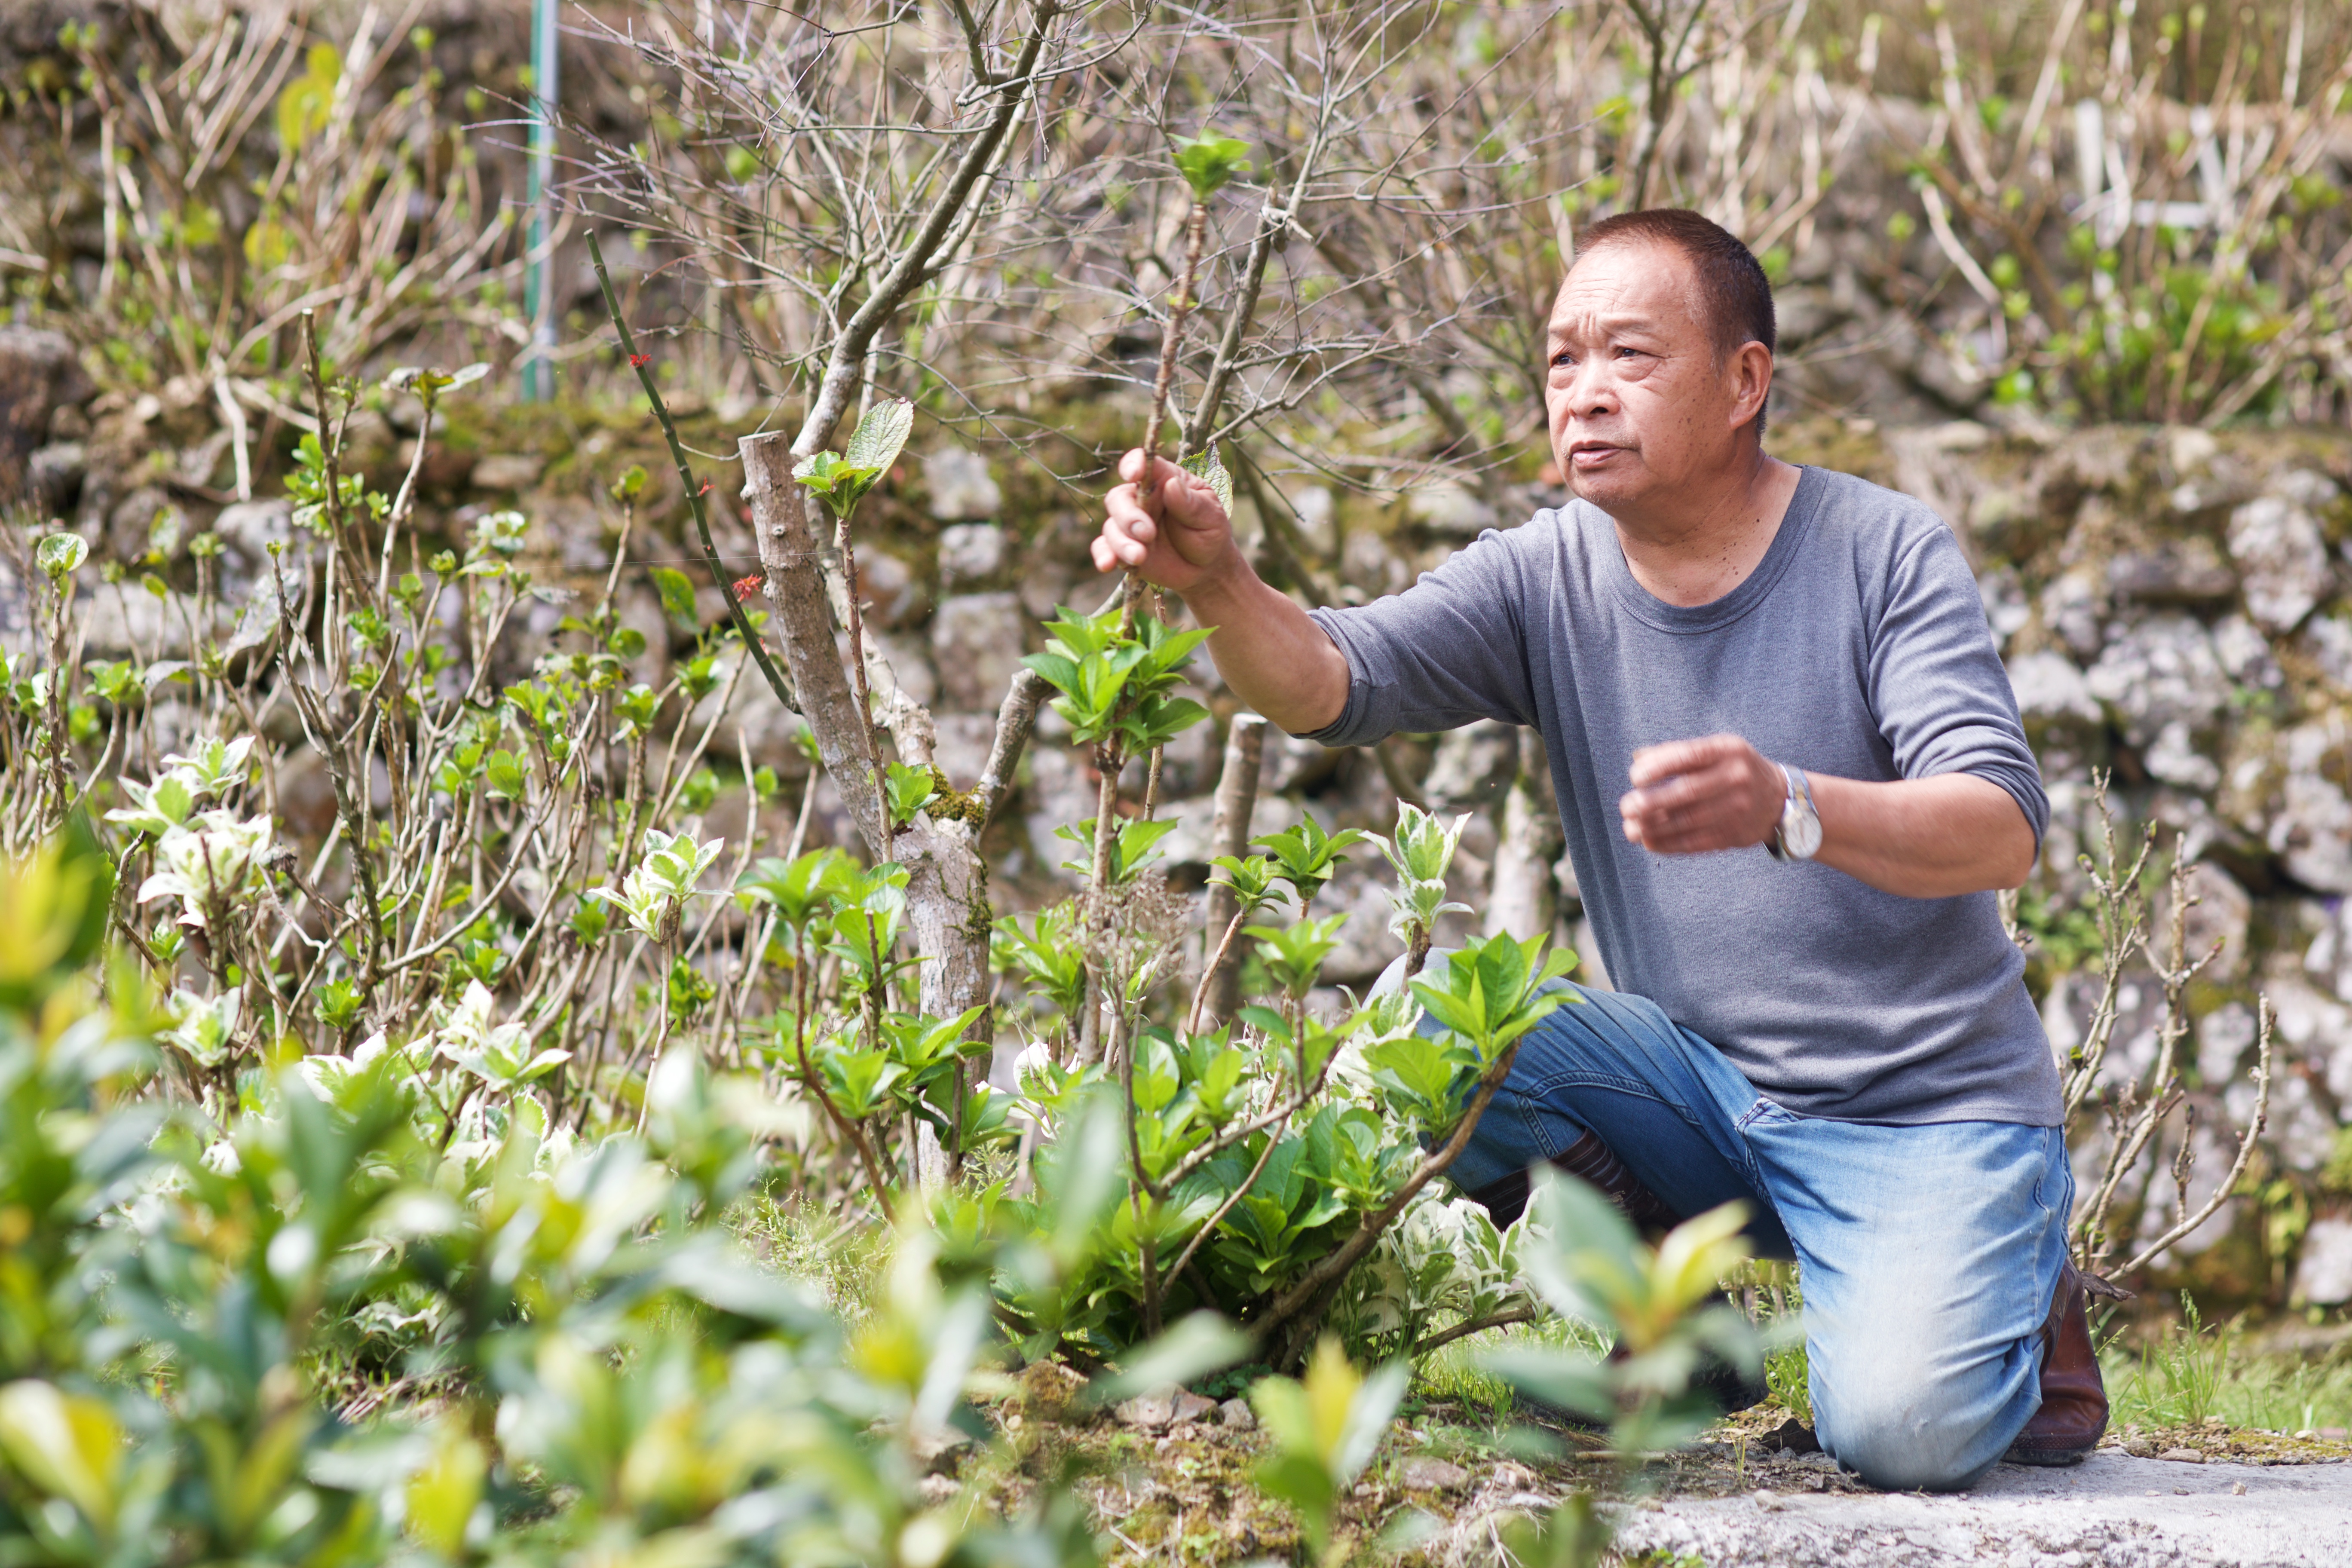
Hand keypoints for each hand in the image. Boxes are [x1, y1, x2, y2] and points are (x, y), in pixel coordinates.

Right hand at [1091, 449, 1241, 595]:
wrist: (1207, 568)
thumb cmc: (1210, 532)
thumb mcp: (1210, 516)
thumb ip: (1191, 504)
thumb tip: (1172, 485)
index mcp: (1163, 481)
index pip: (1143, 463)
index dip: (1133, 464)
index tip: (1133, 475)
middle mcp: (1141, 500)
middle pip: (1119, 498)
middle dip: (1127, 516)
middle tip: (1148, 534)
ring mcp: (1129, 525)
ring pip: (1111, 526)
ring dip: (1121, 542)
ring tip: (1140, 557)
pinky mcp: (1123, 548)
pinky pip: (1104, 548)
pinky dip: (1103, 555)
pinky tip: (1108, 565)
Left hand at [1619, 733, 1784, 855]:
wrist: (1778, 798)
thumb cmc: (1731, 768)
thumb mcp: (1714, 750)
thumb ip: (1677, 753)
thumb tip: (1638, 759)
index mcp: (1727, 750)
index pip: (1689, 756)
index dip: (1658, 766)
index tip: (1634, 777)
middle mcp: (1736, 777)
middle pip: (1688, 792)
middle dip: (1652, 802)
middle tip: (1626, 807)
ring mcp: (1738, 808)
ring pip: (1689, 821)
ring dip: (1654, 828)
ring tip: (1631, 829)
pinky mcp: (1734, 834)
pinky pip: (1697, 842)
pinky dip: (1669, 844)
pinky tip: (1649, 842)